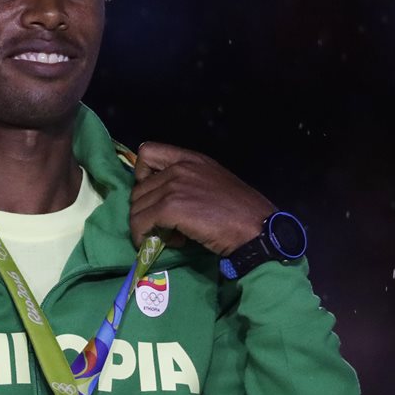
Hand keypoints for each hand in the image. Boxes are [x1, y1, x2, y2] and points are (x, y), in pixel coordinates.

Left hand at [130, 141, 276, 254]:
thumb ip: (187, 183)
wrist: (257, 228)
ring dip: (148, 226)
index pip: (147, 152)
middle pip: (138, 188)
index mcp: (190, 158)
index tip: (154, 195)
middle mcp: (179, 167)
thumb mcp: (212, 183)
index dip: (142, 175)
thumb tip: (163, 204)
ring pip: (137, 208)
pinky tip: (174, 243)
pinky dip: (146, 237)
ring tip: (172, 235)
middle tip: (166, 226)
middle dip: (146, 211)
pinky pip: (141, 223)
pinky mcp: (171, 207)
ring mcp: (174, 186)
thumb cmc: (241, 211)